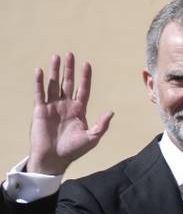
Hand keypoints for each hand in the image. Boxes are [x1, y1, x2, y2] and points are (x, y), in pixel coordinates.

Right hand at [28, 52, 112, 174]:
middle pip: (68, 83)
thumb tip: (111, 112)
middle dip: (69, 69)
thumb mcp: (92, 138)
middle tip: (70, 54)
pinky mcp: (40, 110)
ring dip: (54, 71)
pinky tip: (39, 71)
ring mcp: (53, 106)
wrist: (54, 159)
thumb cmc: (74, 150)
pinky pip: (39, 93)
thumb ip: (101, 125)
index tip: (87, 64)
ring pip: (53, 84)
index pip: (83, 90)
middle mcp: (66, 105)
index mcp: (79, 110)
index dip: (85, 77)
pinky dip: (39, 82)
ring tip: (56, 56)